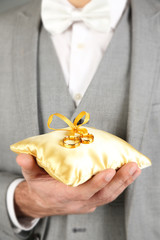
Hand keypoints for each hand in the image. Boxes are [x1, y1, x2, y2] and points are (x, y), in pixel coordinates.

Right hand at [15, 154, 140, 217]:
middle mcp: (79, 201)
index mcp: (63, 195)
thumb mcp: (31, 176)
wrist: (43, 202)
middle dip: (119, 181)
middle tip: (132, 166)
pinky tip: (129, 173)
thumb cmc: (40, 186)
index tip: (109, 171)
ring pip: (109, 195)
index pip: (83, 192)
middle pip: (103, 195)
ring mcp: (88, 202)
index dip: (96, 184)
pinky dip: (120, 184)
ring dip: (124, 182)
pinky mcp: (93, 199)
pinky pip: (109, 194)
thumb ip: (29, 165)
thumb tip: (23, 155)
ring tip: (135, 168)